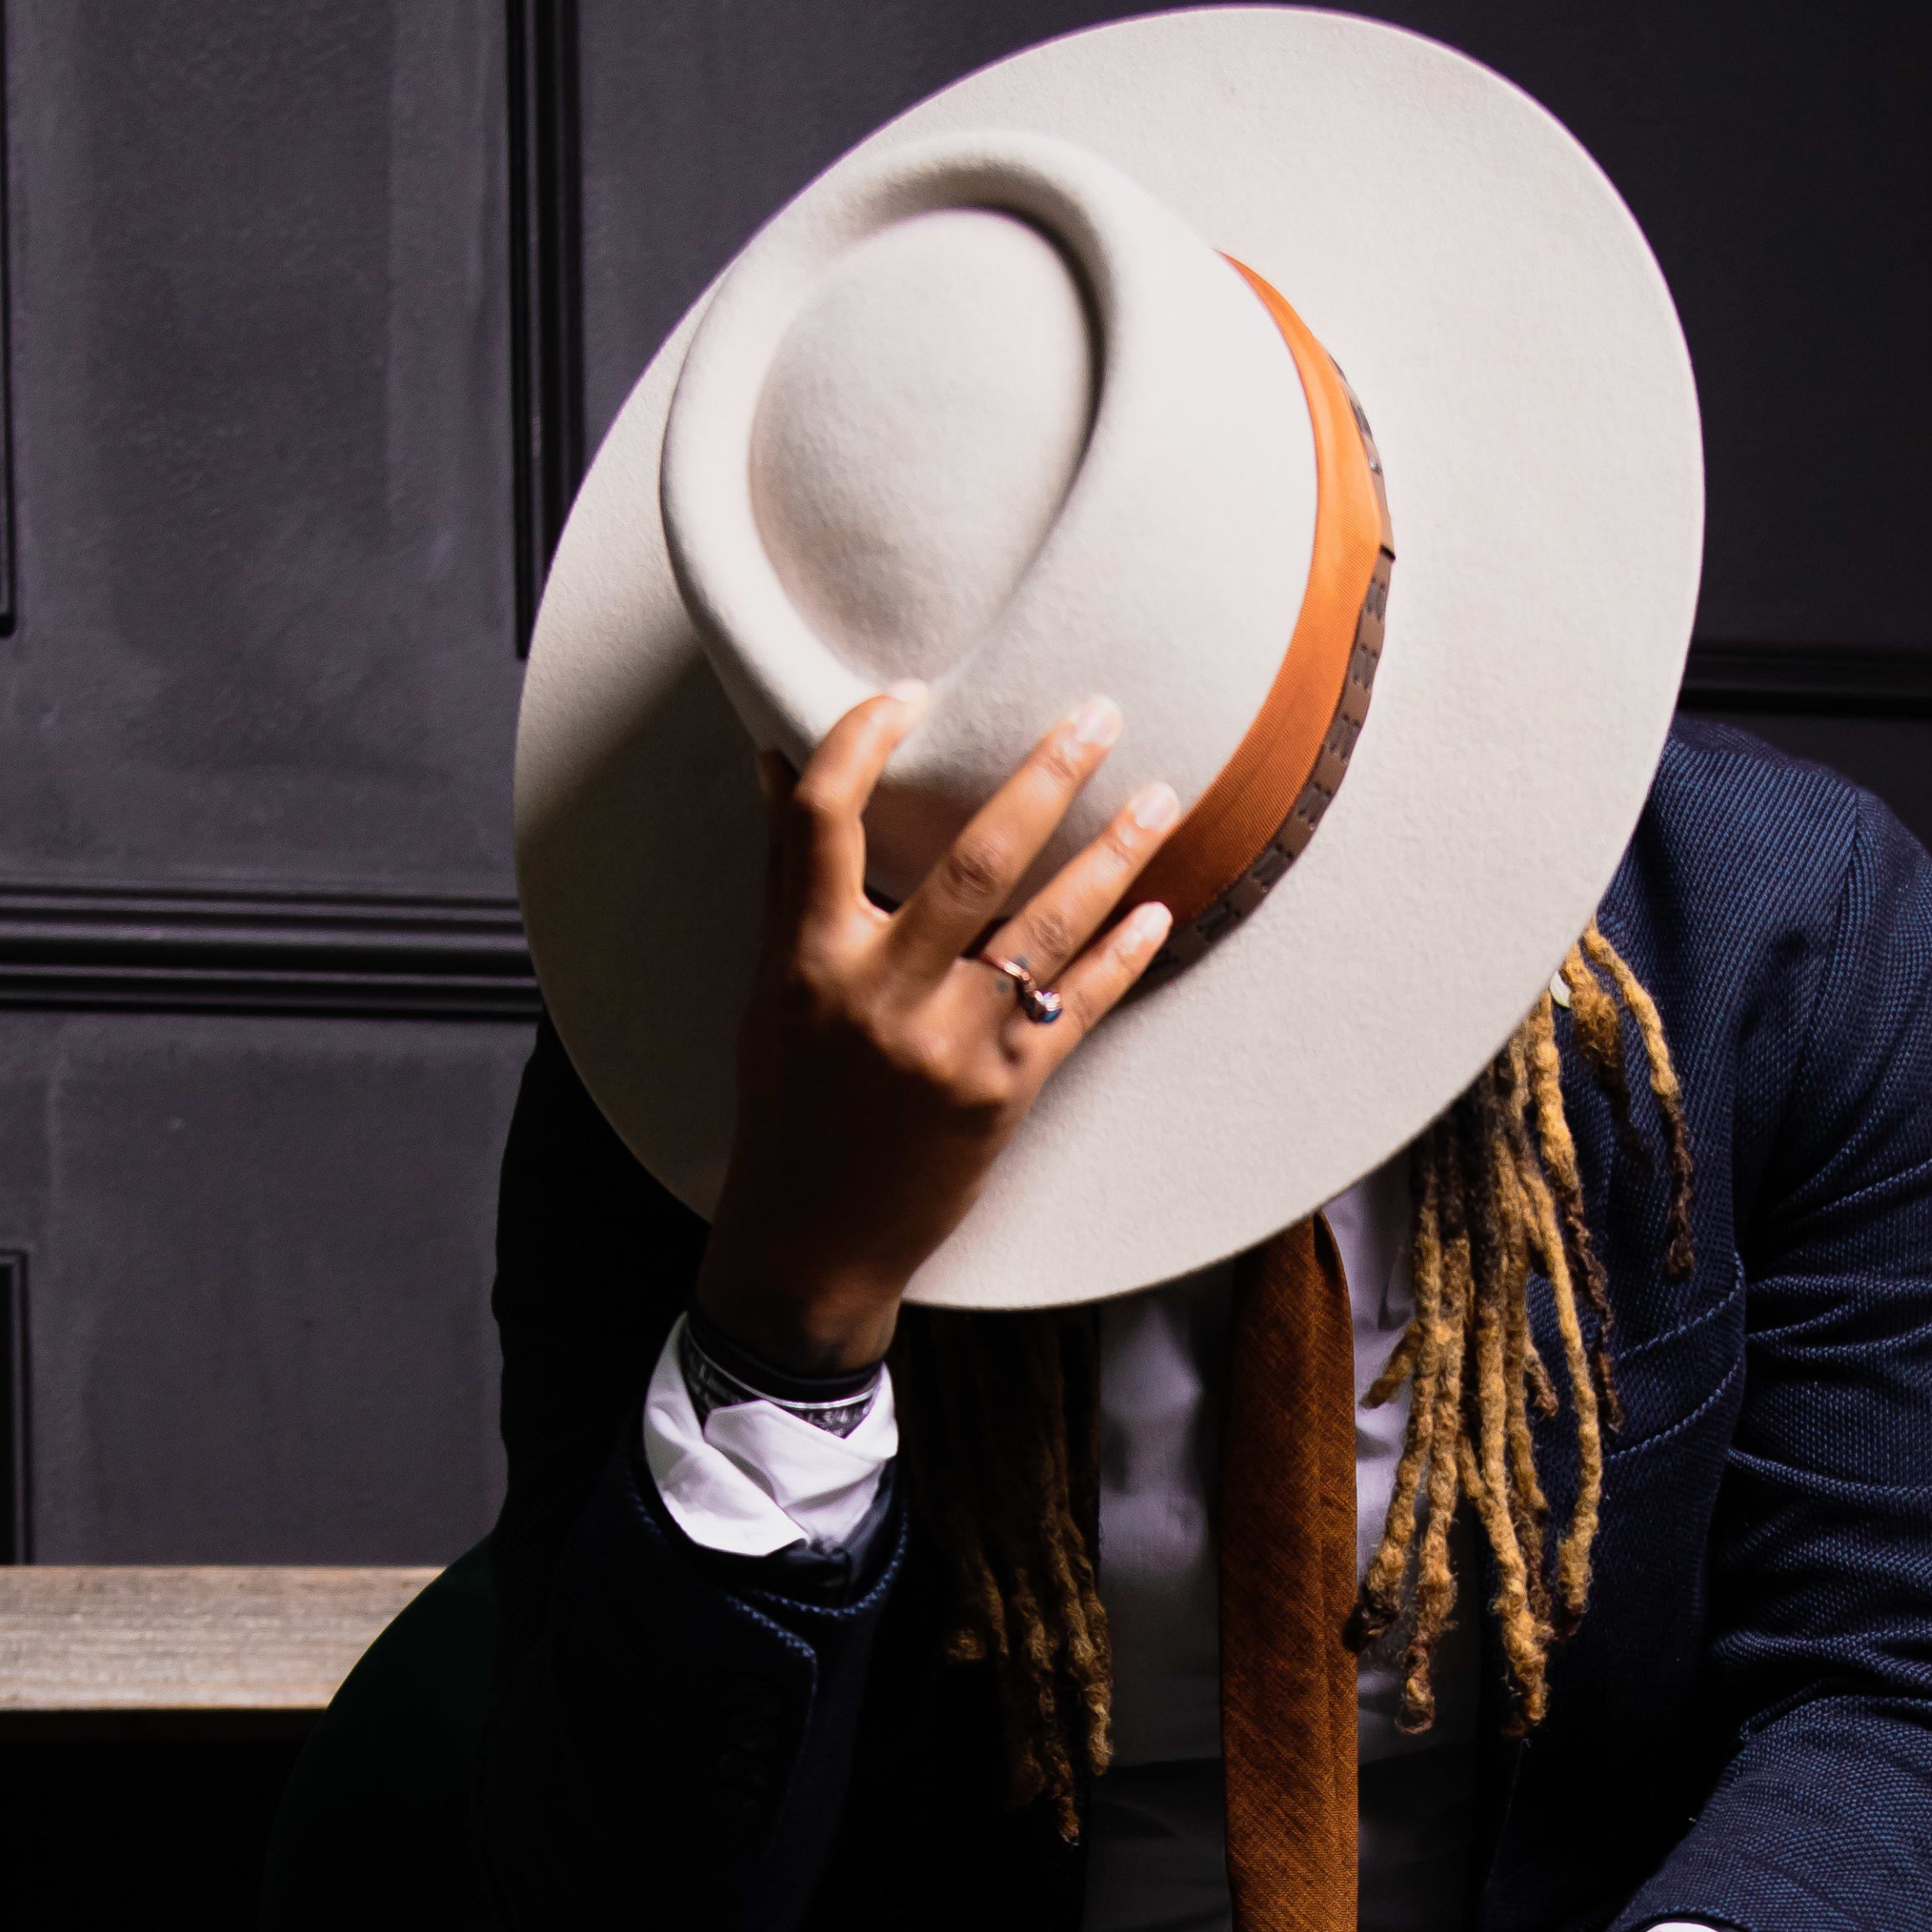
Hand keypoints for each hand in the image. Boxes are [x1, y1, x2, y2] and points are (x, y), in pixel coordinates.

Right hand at [696, 683, 1177, 1379]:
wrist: (815, 1239)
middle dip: (1045, 775)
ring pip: (1044, 928)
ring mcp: (947, 1048)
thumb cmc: (790, 1104)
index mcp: (807, 958)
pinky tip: (1159, 910)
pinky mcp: (1001, 1095)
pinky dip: (1121, 956)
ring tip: (1160, 795)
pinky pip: (1076, 1008)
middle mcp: (879, 995)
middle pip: (973, 860)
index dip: (861, 741)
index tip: (909, 692)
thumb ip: (786, 879)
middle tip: (1098, 711)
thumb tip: (778, 758)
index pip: (823, 817)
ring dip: (1112, 854)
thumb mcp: (771, 990)